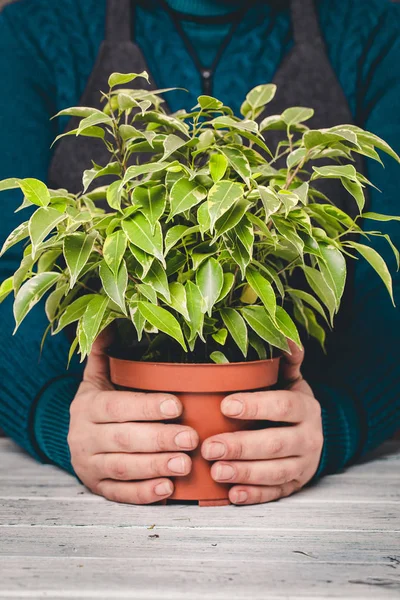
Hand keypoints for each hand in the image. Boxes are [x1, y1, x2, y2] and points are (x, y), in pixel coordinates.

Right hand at [68, 331, 198, 503]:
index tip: (177, 406)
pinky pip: (120, 493)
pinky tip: (168, 490)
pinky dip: (144, 494)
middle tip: (192, 439)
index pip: (118, 406)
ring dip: (155, 467)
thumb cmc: (100, 405)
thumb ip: (105, 352)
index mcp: (88, 406)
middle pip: (122, 439)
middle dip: (159, 439)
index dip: (147, 407)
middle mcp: (83, 436)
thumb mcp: (98, 377)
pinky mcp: (98, 487)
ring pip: (122, 468)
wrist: (76, 439)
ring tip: (185, 464)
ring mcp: (89, 464)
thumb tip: (114, 319)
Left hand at [201, 342, 322, 504]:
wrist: (313, 434)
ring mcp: (303, 465)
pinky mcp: (294, 486)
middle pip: (277, 444)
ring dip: (245, 473)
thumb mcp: (291, 380)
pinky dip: (254, 495)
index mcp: (305, 409)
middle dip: (242, 447)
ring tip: (216, 471)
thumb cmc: (289, 403)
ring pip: (276, 472)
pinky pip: (275, 494)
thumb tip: (287, 336)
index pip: (282, 407)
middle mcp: (308, 438)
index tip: (225, 406)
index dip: (255, 407)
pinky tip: (232, 494)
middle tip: (209, 447)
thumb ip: (287, 361)